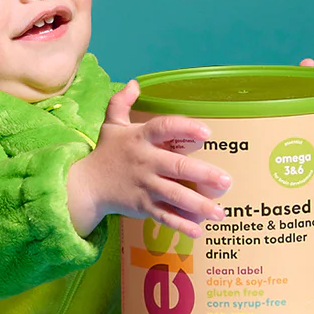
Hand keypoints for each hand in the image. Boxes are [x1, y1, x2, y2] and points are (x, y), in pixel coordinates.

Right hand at [66, 80, 231, 237]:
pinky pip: (164, 216)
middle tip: (226, 181)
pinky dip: (180, 224)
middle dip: (203, 174)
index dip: (185, 128)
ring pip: (174, 196)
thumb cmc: (106, 153)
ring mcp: (144, 186)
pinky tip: (198, 230)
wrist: (87, 186)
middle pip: (176, 167)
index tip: (207, 133)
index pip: (164, 128)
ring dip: (199, 205)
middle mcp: (144, 162)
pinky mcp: (142, 206)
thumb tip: (134, 83)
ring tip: (221, 212)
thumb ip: (121, 102)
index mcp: (140, 138)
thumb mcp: (111, 125)